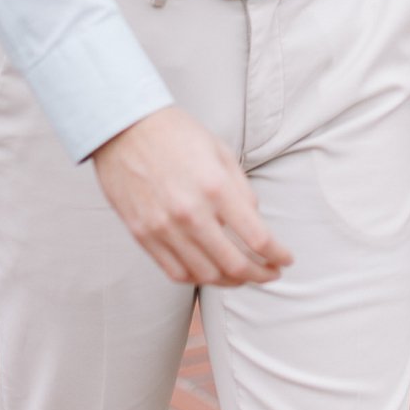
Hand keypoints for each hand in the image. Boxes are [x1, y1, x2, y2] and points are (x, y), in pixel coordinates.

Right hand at [92, 106, 293, 286]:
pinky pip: (176, 271)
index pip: (257, 237)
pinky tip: (211, 272)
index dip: (277, 254)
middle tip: (271, 273)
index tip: (286, 258)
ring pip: (205, 275)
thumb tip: (255, 221)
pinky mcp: (143, 235)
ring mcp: (164, 228)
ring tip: (244, 276)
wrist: (124, 128)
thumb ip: (241, 189)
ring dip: (231, 282)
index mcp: (215, 187)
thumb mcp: (220, 151)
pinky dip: (198, 279)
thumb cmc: (176, 134)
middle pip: (234, 264)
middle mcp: (191, 213)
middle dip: (260, 274)